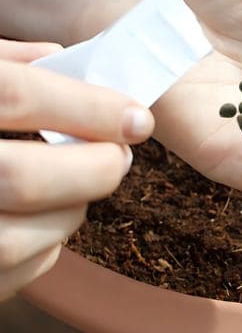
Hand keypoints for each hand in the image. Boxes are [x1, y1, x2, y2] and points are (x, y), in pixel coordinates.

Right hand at [0, 39, 153, 299]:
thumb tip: (59, 57)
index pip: (12, 94)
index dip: (86, 104)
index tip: (137, 117)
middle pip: (21, 176)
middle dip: (92, 167)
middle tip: (120, 155)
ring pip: (19, 238)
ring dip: (72, 209)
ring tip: (82, 185)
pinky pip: (11, 274)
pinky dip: (45, 246)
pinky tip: (45, 219)